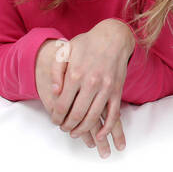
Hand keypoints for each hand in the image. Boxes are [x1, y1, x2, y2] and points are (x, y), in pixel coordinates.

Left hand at [35, 36, 116, 156]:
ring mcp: (106, 88)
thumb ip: (56, 71)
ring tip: (76, 132)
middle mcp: (91, 83)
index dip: (56, 117)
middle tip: (64, 128)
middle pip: (76, 115)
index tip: (55, 120)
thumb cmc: (87, 44)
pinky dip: (106, 128)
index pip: (62, 105)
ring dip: (83, 130)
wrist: (114, 37)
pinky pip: (114, 114)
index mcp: (75, 74)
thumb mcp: (65, 51)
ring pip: (94, 117)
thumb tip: (55, 91)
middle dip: (67, 126)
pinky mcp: (117, 91)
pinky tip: (99, 135)